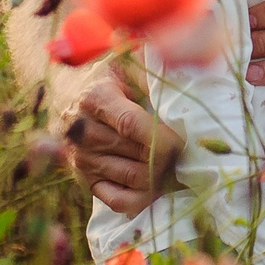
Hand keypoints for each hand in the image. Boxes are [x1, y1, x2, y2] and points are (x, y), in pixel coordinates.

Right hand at [59, 67, 186, 215]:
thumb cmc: (111, 75)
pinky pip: (118, 200)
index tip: (185, 139)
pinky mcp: (85, 180)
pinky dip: (143, 198)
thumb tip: (184, 85)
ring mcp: (82, 159)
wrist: (72, 92)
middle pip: (137, 154)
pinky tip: (160, 185)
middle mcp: (83, 132)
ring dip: (162, 175)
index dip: (163, 136)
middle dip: (169, 156)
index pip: (132, 124)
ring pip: (133, 178)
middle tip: (192, 152)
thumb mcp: (127, 64)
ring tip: (181, 164)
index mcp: (95, 98)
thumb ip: (151, 73)